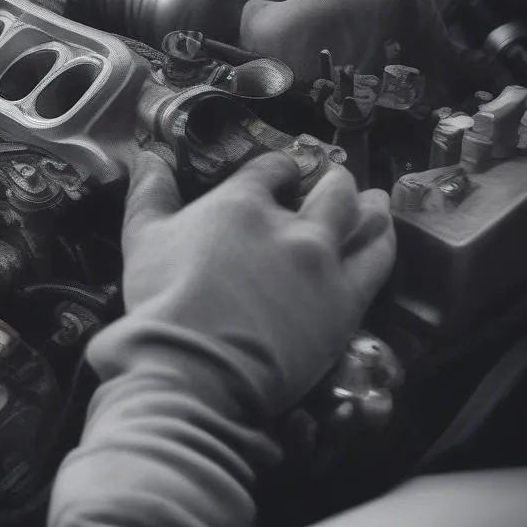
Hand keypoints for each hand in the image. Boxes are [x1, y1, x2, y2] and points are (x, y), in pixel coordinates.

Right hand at [119, 152, 395, 414]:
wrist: (194, 368)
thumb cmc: (162, 302)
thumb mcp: (142, 239)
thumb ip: (148, 193)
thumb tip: (147, 159)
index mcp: (242, 203)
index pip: (273, 169)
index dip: (283, 168)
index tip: (285, 173)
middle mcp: (290, 224)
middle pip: (329, 190)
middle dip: (335, 181)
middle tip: (337, 181)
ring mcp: (322, 262)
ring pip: (363, 219)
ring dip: (370, 205)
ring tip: (376, 200)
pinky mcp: (345, 302)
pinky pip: (377, 263)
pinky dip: (384, 243)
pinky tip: (384, 238)